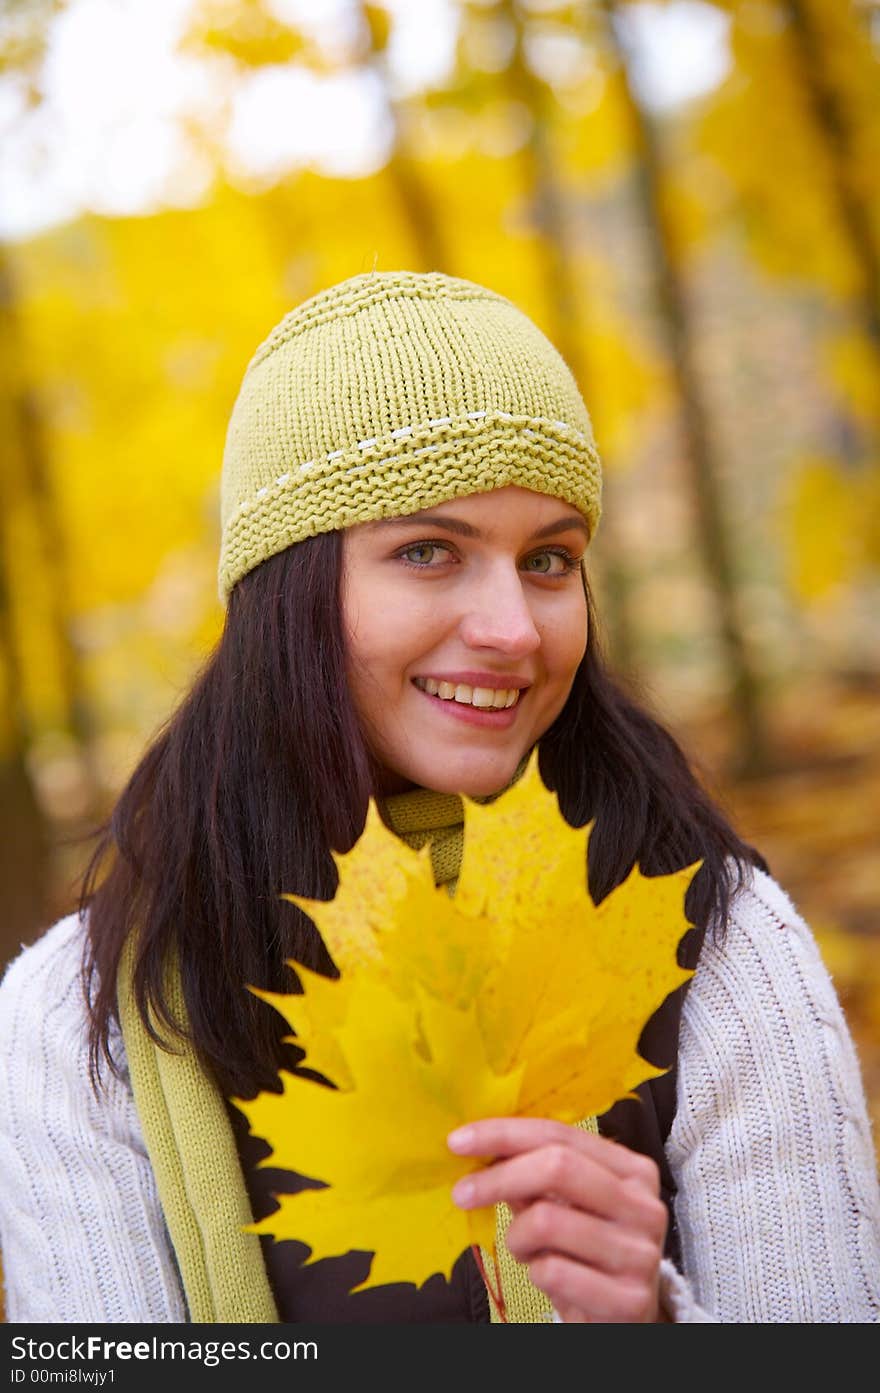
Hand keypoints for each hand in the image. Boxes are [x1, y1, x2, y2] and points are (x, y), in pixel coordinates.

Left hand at [448, 1117, 667, 1322]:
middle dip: (499, 1177)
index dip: (505, 1134)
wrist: (626, 1320)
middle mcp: (644, 1206)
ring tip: (524, 1248)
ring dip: (517, 1237)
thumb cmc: (589, 1254)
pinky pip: (553, 1272)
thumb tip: (482, 1148)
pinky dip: (535, 1272)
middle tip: (463, 1193)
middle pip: (557, 1167)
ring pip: (547, 1221)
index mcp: (632, 1170)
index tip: (459, 1141)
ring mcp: (641, 1253)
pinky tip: (546, 1275)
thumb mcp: (567, 1207)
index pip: (561, 1135)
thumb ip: (535, 1176)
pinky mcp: (630, 1299)